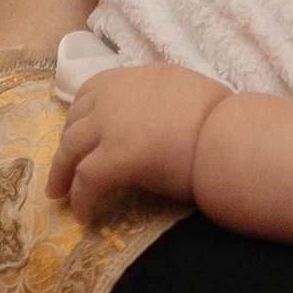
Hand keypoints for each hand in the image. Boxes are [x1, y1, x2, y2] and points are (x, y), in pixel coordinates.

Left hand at [47, 64, 225, 218]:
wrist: (234, 139)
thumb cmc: (226, 123)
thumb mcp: (189, 95)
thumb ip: (165, 102)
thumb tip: (161, 122)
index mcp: (139, 76)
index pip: (94, 90)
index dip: (80, 115)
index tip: (77, 133)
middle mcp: (117, 94)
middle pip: (75, 119)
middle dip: (66, 144)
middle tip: (63, 167)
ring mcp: (111, 124)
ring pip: (70, 149)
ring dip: (61, 172)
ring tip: (59, 193)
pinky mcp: (113, 157)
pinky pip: (85, 181)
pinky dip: (80, 199)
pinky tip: (84, 216)